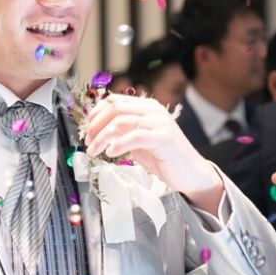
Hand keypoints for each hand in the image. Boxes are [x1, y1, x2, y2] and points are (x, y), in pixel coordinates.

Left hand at [83, 93, 223, 211]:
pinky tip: (110, 154)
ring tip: (93, 151)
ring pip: (120, 122)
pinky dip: (118, 145)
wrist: (189, 174)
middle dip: (95, 125)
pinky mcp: (163, 137)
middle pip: (114, 109)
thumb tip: (96, 130)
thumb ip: (121, 131)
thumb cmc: (162, 158)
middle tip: (87, 142)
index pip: (114, 100)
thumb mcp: (137, 141)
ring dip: (101, 137)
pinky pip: (134, 136)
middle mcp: (153, 110)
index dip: (95, 113)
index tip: (86, 129)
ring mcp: (159, 122)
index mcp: (146, 106)